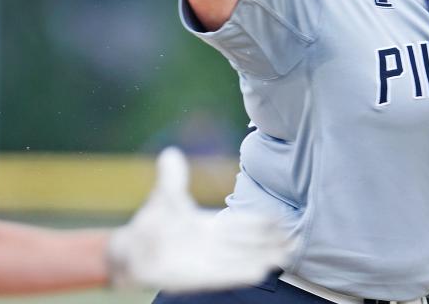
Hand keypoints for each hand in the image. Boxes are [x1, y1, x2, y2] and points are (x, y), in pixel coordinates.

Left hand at [107, 148, 290, 291]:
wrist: (134, 251)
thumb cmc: (151, 225)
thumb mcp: (165, 197)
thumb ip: (172, 177)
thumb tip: (170, 153)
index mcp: (210, 226)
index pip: (242, 224)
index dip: (262, 222)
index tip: (281, 219)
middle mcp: (214, 245)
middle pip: (249, 243)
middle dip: (272, 242)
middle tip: (294, 240)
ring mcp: (210, 261)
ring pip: (244, 259)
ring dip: (265, 257)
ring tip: (286, 256)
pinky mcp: (202, 276)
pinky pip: (229, 276)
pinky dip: (245, 272)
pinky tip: (262, 271)